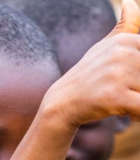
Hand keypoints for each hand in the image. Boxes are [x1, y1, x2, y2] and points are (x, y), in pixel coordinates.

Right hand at [41, 0, 139, 128]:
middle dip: (138, 90)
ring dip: (138, 104)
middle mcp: (122, 53)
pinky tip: (129, 115)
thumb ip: (126, 26)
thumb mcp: (105, 48)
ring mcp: (117, 74)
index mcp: (125, 41)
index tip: (128, 82)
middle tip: (123, 95)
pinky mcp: (114, 96)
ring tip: (121, 104)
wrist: (61, 103)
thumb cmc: (87, 77)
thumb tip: (131, 2)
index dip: (138, 77)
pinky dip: (139, 114)